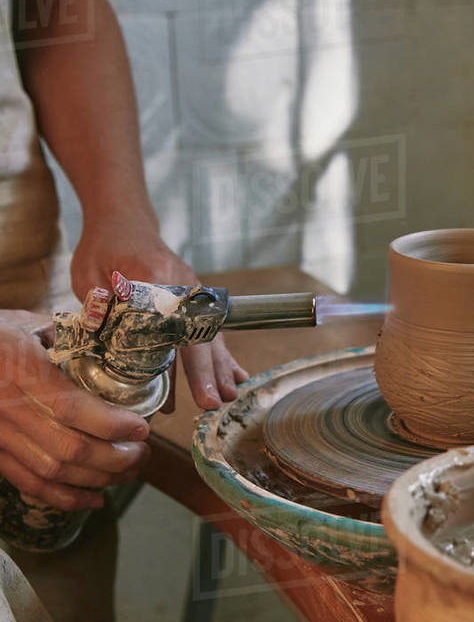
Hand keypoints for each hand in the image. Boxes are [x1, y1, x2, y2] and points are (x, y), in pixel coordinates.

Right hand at [0, 313, 150, 510]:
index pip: (70, 408)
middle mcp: (7, 408)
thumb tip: (116, 344)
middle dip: (115, 458)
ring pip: (52, 472)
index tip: (141, 427)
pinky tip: (94, 498)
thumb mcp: (27, 323)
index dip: (110, 424)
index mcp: (20, 371)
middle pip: (67, 448)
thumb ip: (70, 335)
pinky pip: (29, 484)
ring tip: (129, 471)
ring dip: (98, 480)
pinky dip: (65, 498)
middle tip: (142, 452)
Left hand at [70, 218, 247, 409]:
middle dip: (206, 371)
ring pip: (210, 333)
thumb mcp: (89, 274)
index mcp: (155, 276)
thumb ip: (101, 308)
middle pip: (198, 333)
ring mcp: (193, 290)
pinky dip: (222, 354)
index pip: (170, 326)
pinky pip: (211, 328)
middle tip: (211, 402)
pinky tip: (236, 375)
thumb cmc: (103, 246)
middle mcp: (183, 284)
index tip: (180, 390)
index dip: (176, 361)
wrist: (123, 218)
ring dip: (220, 367)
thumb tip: (109, 347)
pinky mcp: (194, 298)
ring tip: (229, 396)